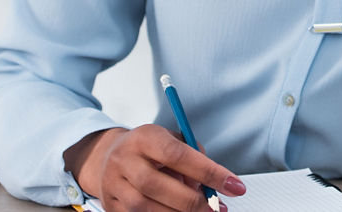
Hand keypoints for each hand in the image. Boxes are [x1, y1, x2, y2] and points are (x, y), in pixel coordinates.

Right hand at [65, 125, 244, 211]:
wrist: (107, 157)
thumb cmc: (148, 149)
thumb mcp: (171, 140)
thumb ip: (193, 155)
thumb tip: (211, 183)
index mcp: (144, 137)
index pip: (178, 154)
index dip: (208, 171)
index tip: (234, 185)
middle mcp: (124, 159)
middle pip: (157, 185)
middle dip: (193, 201)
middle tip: (217, 208)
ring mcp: (113, 184)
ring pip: (146, 207)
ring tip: (200, 211)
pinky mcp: (110, 205)